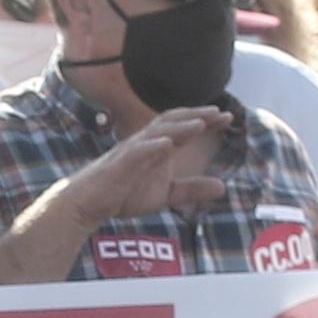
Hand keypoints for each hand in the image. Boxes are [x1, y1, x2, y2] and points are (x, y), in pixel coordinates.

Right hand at [60, 107, 232, 234]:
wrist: (88, 204)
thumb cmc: (124, 193)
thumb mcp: (166, 194)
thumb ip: (192, 188)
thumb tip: (223, 187)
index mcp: (158, 148)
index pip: (184, 127)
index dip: (205, 121)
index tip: (228, 117)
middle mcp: (146, 143)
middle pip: (172, 122)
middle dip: (196, 116)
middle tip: (220, 113)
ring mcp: (131, 152)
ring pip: (156, 133)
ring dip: (178, 127)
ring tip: (199, 124)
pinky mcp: (118, 166)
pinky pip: (135, 153)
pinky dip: (151, 147)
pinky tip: (166, 145)